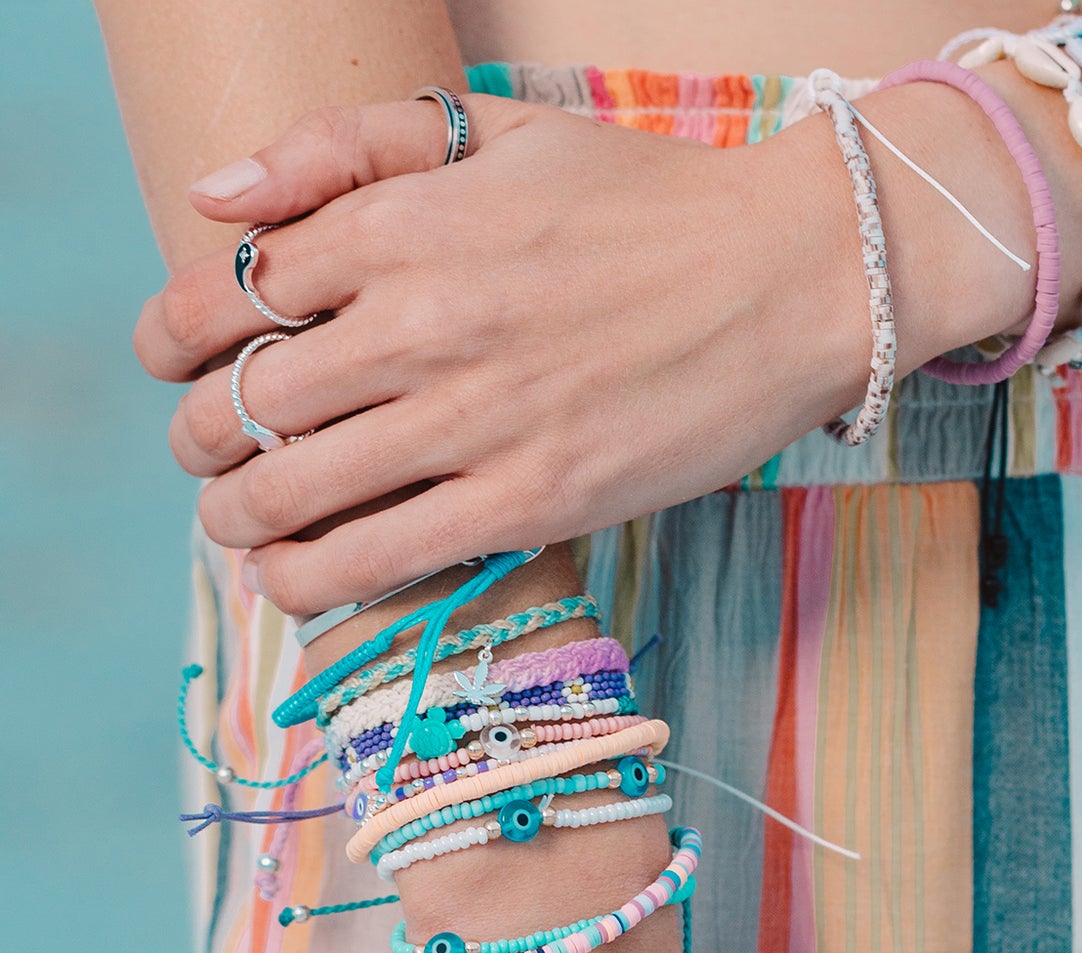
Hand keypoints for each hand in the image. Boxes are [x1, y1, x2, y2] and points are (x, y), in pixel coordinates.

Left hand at [134, 89, 1039, 615]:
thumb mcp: (501, 132)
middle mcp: (422, 318)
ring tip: (241, 530)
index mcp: (405, 221)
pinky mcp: (535, 498)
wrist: (794, 276)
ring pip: (296, 487)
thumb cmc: (655, 205)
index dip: (179, 338)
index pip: (234, 289)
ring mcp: (478, 416)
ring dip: (239, 518)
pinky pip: (384, 555)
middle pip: (247, 399)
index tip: (179, 367)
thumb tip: (216, 199)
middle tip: (210, 463)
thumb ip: (350, 146)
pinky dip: (312, 579)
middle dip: (201, 441)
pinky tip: (293, 583)